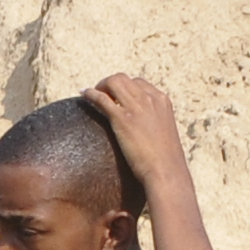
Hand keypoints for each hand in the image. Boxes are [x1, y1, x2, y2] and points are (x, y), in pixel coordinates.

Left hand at [84, 72, 195, 211]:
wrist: (166, 170)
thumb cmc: (166, 162)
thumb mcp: (164, 137)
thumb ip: (154, 128)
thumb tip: (147, 138)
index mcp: (162, 101)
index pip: (139, 83)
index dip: (124, 88)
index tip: (115, 96)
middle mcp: (149, 99)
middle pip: (124, 79)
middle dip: (109, 84)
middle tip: (99, 94)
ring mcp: (136, 107)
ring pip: (113, 83)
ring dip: (99, 86)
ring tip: (91, 94)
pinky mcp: (122, 118)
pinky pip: (102, 99)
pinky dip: (91, 94)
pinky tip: (83, 96)